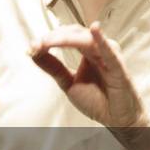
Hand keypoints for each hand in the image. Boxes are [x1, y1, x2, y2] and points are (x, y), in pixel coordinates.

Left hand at [28, 22, 147, 128]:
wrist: (114, 119)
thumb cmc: (97, 99)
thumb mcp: (67, 82)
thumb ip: (53, 67)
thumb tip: (33, 51)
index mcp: (87, 50)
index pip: (66, 35)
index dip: (49, 38)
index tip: (32, 46)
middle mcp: (98, 49)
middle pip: (75, 33)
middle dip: (54, 37)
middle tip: (38, 44)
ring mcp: (108, 56)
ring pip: (87, 40)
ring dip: (66, 39)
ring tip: (49, 41)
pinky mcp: (118, 68)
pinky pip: (109, 52)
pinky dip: (102, 40)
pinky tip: (95, 29)